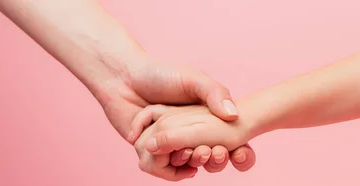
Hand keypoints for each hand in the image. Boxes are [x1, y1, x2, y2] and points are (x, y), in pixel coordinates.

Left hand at [96, 56, 254, 179]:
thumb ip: (215, 93)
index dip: (237, 150)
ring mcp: (168, 142)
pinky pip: (160, 167)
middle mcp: (188, 132)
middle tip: (213, 151)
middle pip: (209, 156)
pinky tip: (174, 161)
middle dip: (214, 158)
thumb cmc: (160, 73)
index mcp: (204, 117)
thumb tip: (233, 116)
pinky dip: (167, 167)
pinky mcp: (147, 150)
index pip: (228, 140)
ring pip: (187, 164)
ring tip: (190, 153)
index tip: (238, 150)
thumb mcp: (193, 78)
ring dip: (191, 163)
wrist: (121, 76)